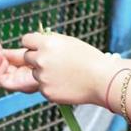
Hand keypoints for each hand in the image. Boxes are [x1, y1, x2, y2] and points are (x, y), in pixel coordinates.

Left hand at [0, 32, 117, 105]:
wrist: (103, 80)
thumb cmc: (89, 59)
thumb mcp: (68, 42)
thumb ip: (49, 41)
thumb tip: (33, 40)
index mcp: (47, 43)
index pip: (26, 40)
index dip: (32, 44)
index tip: (37, 46)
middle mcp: (41, 59)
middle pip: (27, 57)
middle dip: (36, 58)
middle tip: (54, 62)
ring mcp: (42, 77)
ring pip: (35, 73)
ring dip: (44, 73)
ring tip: (65, 73)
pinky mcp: (46, 91)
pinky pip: (42, 86)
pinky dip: (50, 85)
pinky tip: (66, 83)